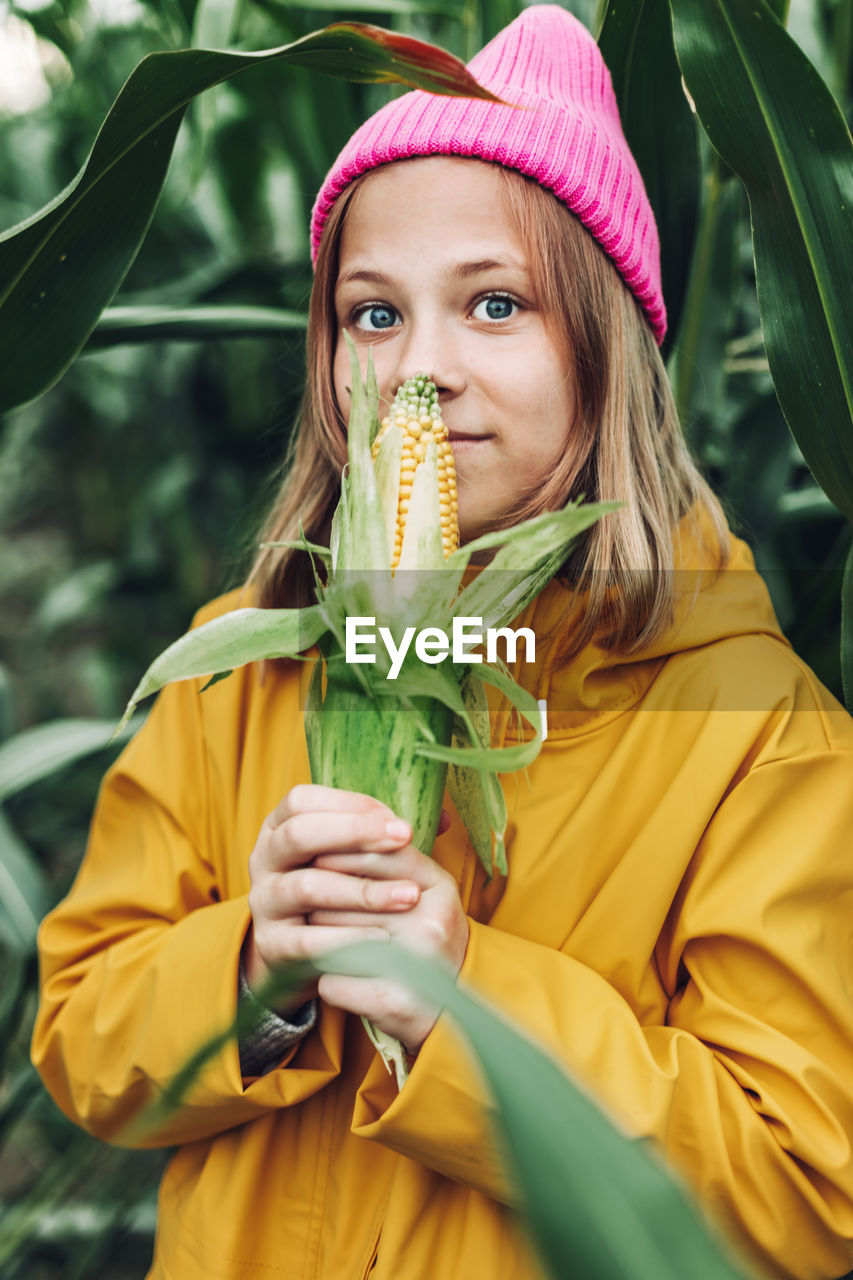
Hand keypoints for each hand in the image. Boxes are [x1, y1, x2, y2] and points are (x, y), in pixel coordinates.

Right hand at [243, 784, 422, 1016]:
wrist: (298, 954)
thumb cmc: (334, 888)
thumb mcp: (351, 855)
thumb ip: (386, 834)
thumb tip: (445, 818)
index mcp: (278, 827)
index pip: (302, 801)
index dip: (349, 804)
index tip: (395, 818)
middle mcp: (263, 859)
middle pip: (299, 834)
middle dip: (355, 832)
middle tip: (405, 837)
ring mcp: (264, 902)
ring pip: (306, 887)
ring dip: (363, 890)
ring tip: (410, 895)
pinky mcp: (272, 944)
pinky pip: (308, 940)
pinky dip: (349, 937)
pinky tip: (384, 937)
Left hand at [310, 840, 468, 1055]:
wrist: (449, 1012)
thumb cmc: (423, 941)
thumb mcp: (419, 893)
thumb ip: (384, 863)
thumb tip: (325, 840)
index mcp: (439, 887)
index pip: (380, 853)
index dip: (341, 852)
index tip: (317, 857)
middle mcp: (431, 921)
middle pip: (349, 895)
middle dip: (322, 901)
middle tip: (314, 909)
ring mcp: (415, 964)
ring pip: (335, 937)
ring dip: (317, 938)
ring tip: (320, 941)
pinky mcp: (392, 1002)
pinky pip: (332, 981)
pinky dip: (326, 980)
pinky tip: (334, 979)